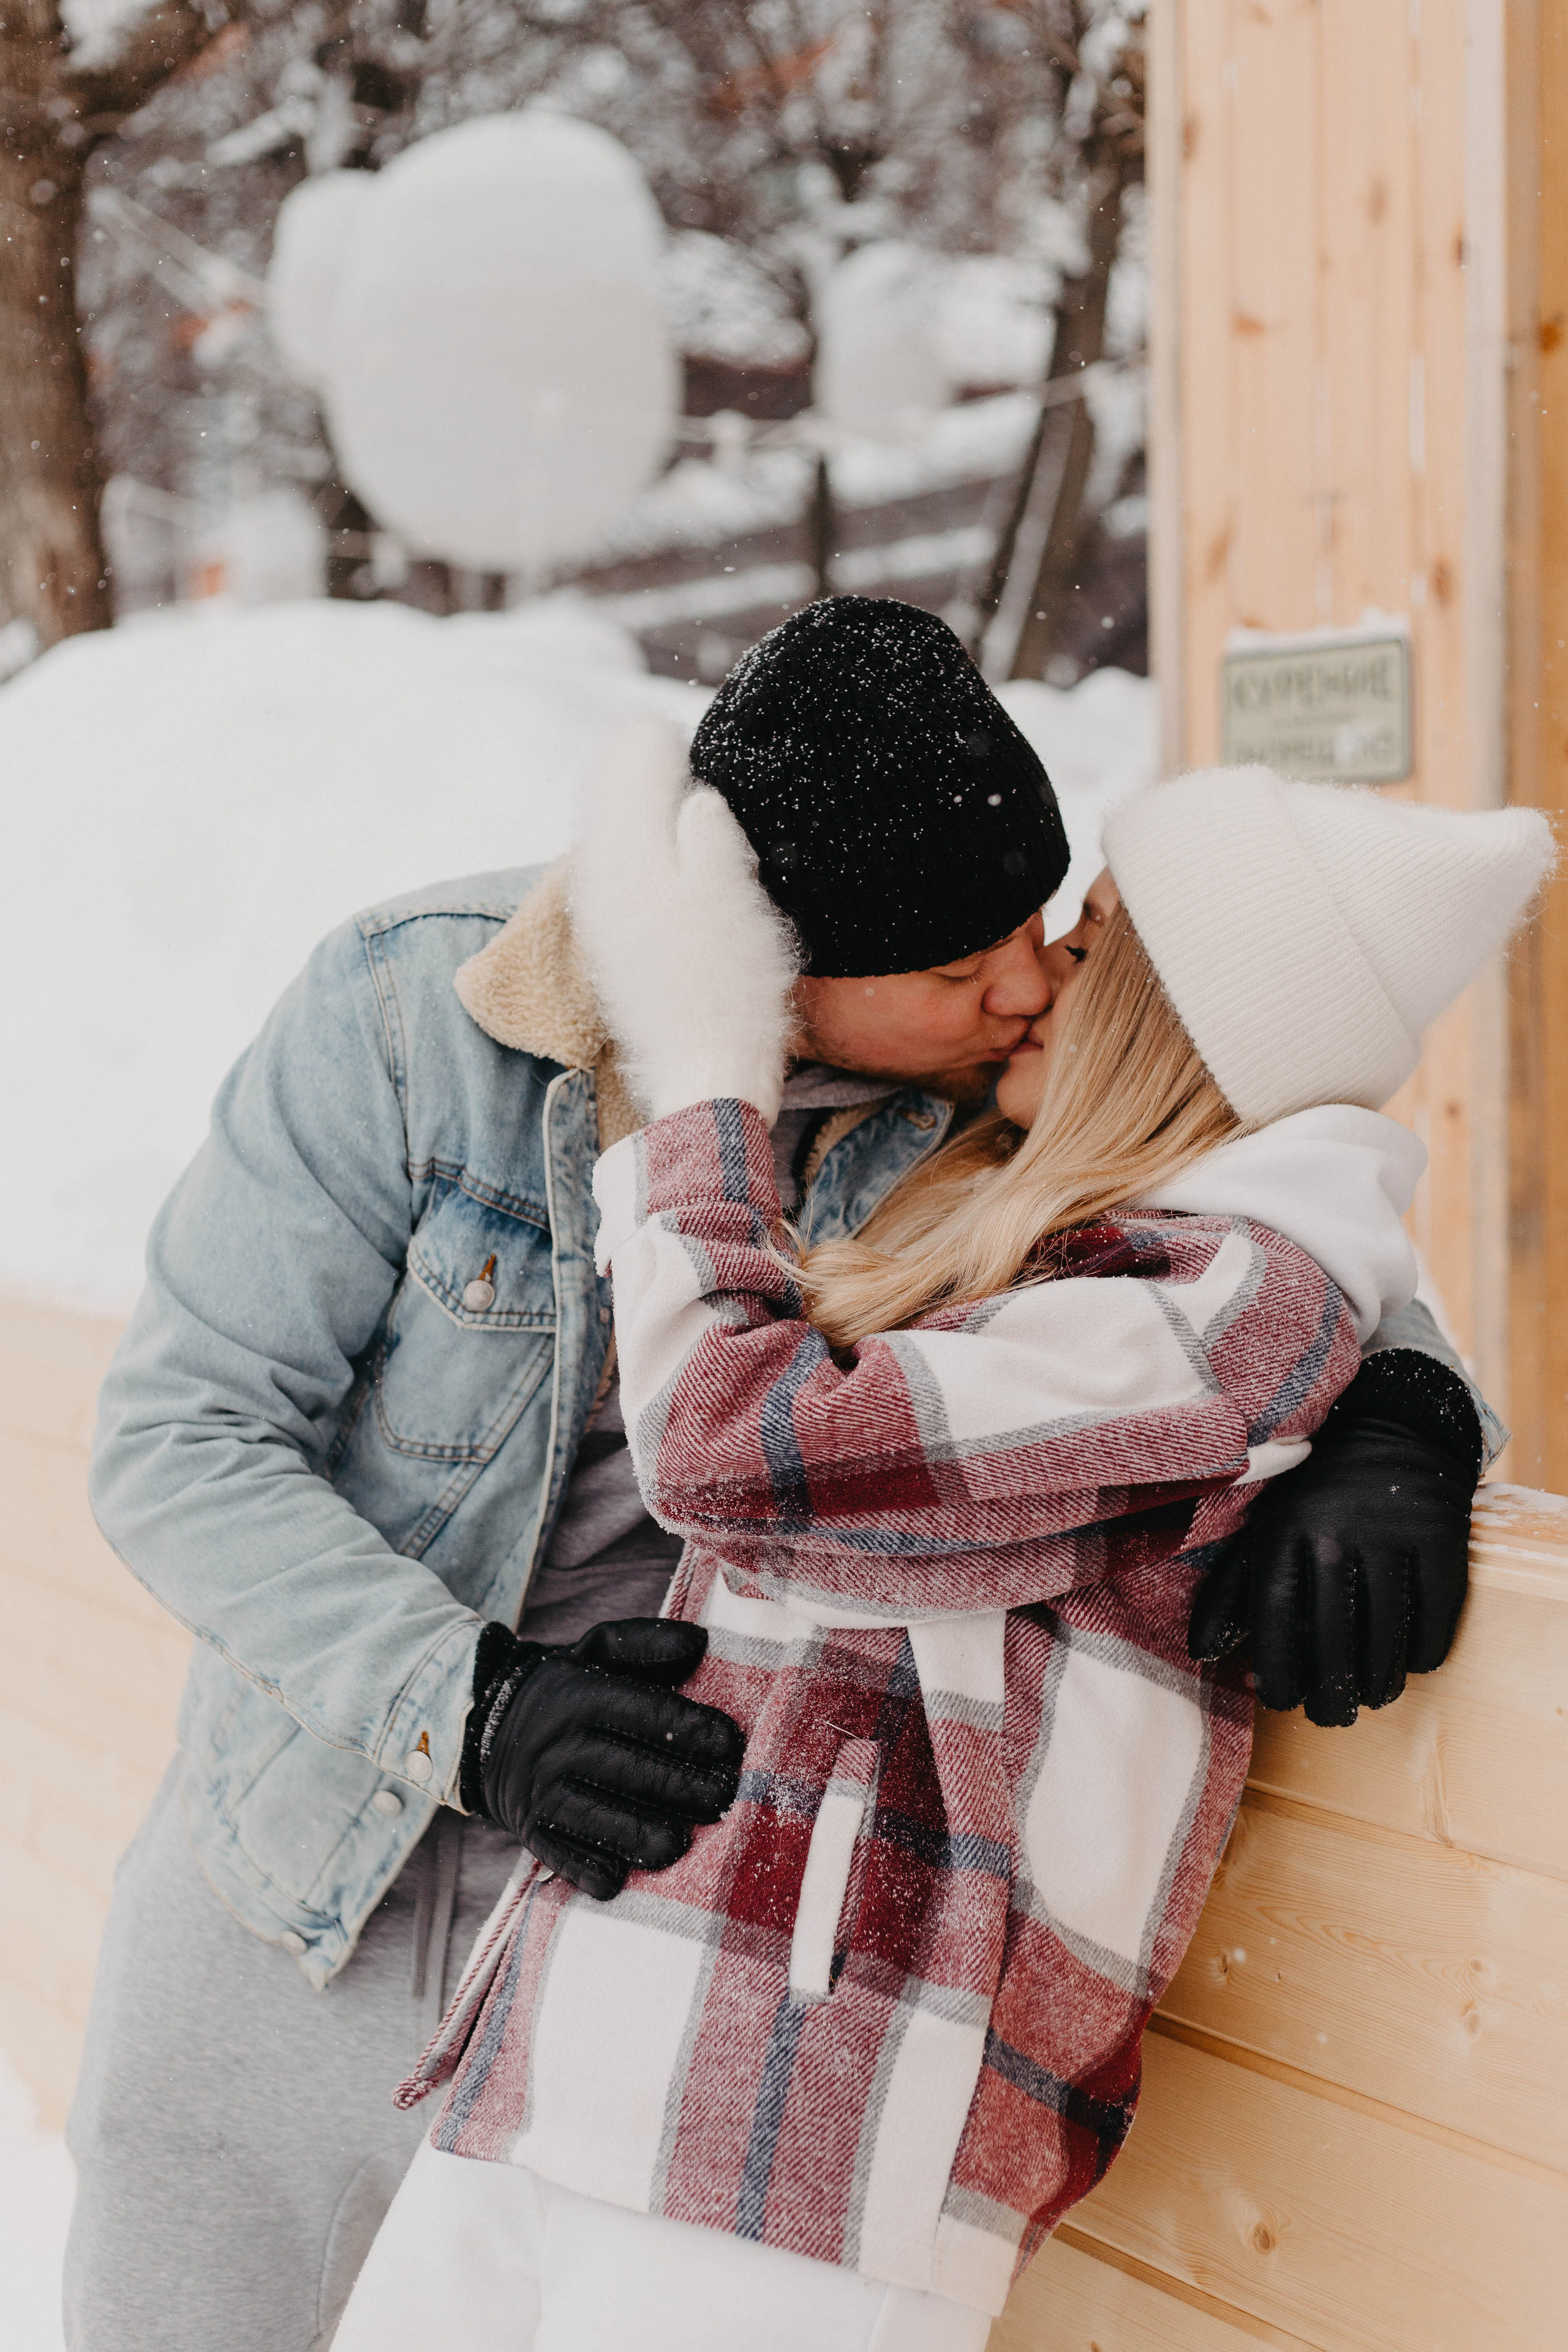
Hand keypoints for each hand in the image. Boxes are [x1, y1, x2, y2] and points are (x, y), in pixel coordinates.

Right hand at [468, 1619, 744, 1899]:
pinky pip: (558, 1853)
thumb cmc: (564, 1688)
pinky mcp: (530, 1829)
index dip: (690, 1729)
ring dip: (638, 1835)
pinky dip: (584, 1870)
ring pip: (595, 1817)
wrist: (484, 1724)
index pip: (644, 1713)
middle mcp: (558, 1744)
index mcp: (580, 1695)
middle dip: (680, 1787)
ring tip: (679, 1845)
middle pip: (627, 1769)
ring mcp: (540, 1791)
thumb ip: (645, 1643)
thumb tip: (699, 1642)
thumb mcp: (594, 1650)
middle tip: (723, 1798)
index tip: (731, 1743)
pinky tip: (616, 1881)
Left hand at [573, 716, 800, 1121]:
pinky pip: (620, 879)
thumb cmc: (731, 981)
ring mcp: (602, 918)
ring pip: (611, 840)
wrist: (706, 1071)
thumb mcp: (732, 888)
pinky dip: (643, 859)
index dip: (660, 742)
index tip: (685, 737)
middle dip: (642, 773)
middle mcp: (599, 879)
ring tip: (676, 808)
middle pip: (608, 798)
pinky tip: (671, 872)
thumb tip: (693, 796)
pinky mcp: (614, 950)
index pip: (628, 763)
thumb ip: (705, 828)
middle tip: (675, 757)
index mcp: (626, 853)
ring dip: (640, 816)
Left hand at [1189, 1417, 1475, 1725]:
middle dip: (1331, 1693)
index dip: (1277, 1668)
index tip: (1280, 1701)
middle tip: (1331, 1716)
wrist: (1388, 1435)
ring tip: (1370, 1697)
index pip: (1276, 1614)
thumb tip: (1201, 1653)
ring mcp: (1392, 1534)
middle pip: (1333, 1635)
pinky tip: (1408, 1663)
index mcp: (1283, 1528)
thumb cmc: (1312, 1500)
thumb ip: (1230, 1590)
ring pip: (1386, 1634)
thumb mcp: (1262, 1529)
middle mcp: (1336, 1531)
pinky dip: (1421, 1653)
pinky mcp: (1440, 1538)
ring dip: (1377, 1681)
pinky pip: (1434, 1618)